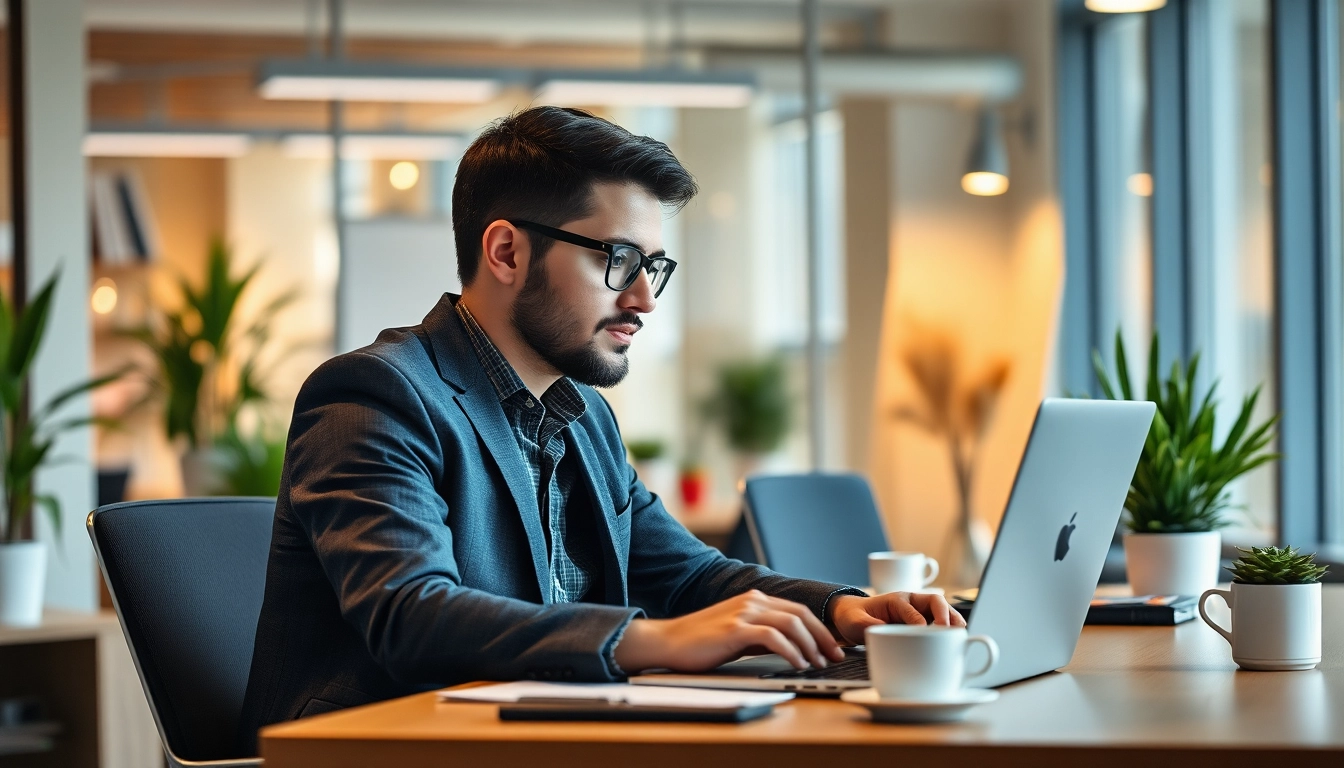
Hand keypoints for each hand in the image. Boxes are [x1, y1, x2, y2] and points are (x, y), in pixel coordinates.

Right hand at [613, 590, 846, 673]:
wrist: (668, 642)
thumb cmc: (701, 642)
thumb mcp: (738, 633)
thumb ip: (762, 634)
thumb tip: (792, 647)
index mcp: (755, 599)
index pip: (798, 611)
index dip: (820, 629)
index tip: (833, 647)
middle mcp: (752, 601)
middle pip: (801, 615)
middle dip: (823, 637)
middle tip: (835, 657)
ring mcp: (744, 613)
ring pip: (791, 624)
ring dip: (810, 646)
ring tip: (817, 664)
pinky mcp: (735, 629)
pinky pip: (773, 637)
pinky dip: (791, 651)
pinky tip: (797, 664)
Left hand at [826, 592, 965, 644]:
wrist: (853, 617)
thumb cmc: (854, 617)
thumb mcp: (853, 621)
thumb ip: (864, 625)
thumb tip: (882, 632)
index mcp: (894, 599)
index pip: (909, 606)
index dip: (917, 618)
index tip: (923, 630)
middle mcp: (911, 603)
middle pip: (934, 601)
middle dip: (944, 613)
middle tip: (948, 630)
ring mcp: (920, 611)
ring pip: (942, 610)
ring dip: (953, 619)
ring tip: (960, 634)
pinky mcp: (924, 623)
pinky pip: (941, 622)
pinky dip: (950, 629)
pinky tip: (956, 641)